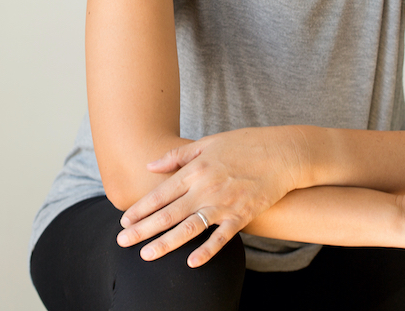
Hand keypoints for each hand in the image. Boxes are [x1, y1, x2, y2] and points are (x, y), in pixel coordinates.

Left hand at [115, 126, 308, 267]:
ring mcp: (223, 203)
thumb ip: (178, 156)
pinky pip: (221, 237)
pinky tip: (191, 262)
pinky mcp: (242, 215)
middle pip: (168, 213)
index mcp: (195, 169)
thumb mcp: (207, 142)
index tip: (124, 221)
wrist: (282, 153)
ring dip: (165, 243)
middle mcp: (205, 188)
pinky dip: (207, 250)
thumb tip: (151, 164)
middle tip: (122, 242)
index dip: (140, 208)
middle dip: (143, 229)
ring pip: (189, 228)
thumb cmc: (244, 145)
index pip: (161, 193)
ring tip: (146, 255)